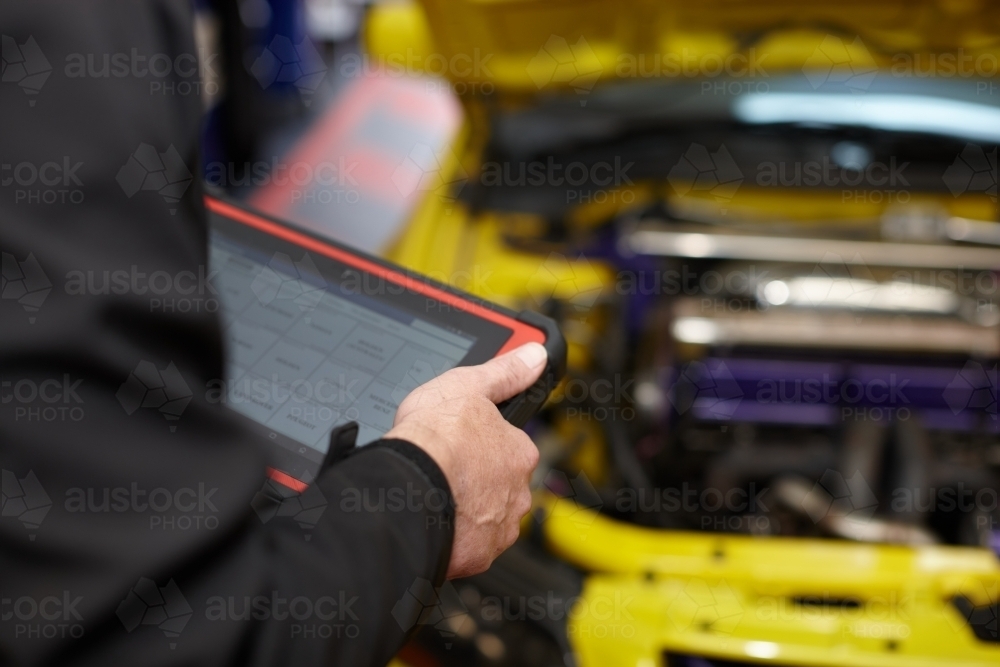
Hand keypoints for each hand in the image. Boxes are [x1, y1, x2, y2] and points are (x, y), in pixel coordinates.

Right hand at [384, 342, 546, 577]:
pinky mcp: (478, 556)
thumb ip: (503, 373)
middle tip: (446, 471)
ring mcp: (499, 528)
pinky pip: (468, 546)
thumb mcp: (466, 386)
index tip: (464, 444)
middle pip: (501, 486)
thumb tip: (534, 355)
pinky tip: (434, 521)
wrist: (408, 489)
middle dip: (478, 481)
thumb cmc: (435, 440)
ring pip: (487, 517)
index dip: (485, 445)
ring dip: (468, 510)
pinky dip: (454, 538)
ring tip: (436, 495)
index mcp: (519, 453)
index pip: (511, 449)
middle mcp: (517, 493)